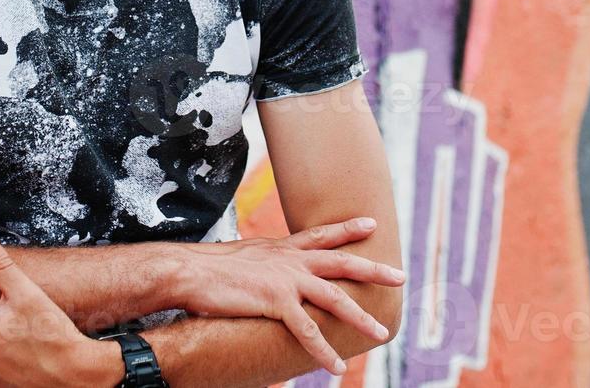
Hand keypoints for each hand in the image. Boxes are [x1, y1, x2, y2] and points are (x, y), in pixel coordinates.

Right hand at [176, 216, 405, 374]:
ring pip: (335, 298)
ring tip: (381, 334)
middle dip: (373, 269)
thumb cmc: (207, 269)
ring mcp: (285, 280)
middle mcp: (289, 260)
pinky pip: (307, 331)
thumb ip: (260, 263)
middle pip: (341, 262)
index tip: (372, 222)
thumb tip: (262, 272)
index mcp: (281, 249)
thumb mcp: (242, 257)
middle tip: (401, 276)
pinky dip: (324, 351)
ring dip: (360, 318)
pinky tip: (338, 367)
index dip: (348, 229)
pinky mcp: (275, 303)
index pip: (322, 235)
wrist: (188, 272)